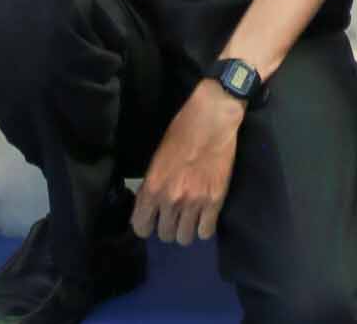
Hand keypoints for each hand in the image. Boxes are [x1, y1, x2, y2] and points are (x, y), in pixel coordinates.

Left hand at [132, 81, 244, 243]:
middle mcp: (171, 200)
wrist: (212, 119)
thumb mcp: (157, 157)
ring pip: (185, 238)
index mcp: (153, 187)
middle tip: (173, 214)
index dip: (145, 224)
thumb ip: (152, 185)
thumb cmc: (181, 131)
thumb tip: (148, 206)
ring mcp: (194, 203)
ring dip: (185, 229)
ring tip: (189, 217)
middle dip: (167, 226)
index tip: (151, 218)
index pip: (141, 227)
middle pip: (165, 235)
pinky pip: (206, 232)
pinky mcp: (215, 202)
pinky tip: (203, 216)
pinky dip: (203, 227)